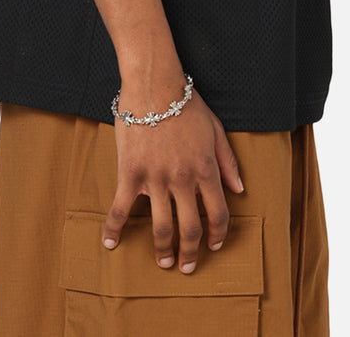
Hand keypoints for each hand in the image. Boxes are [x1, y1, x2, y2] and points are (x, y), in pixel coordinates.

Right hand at [102, 84, 244, 273]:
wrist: (154, 83)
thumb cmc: (186, 103)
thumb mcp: (215, 129)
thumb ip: (228, 162)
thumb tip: (239, 190)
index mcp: (205, 169)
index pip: (217, 213)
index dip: (218, 235)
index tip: (214, 246)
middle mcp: (182, 179)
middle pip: (190, 228)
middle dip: (190, 253)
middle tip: (186, 266)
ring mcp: (155, 178)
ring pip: (161, 226)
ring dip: (162, 250)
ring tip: (162, 261)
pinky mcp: (130, 172)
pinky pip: (120, 208)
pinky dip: (114, 229)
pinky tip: (110, 244)